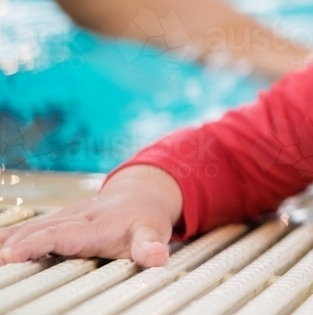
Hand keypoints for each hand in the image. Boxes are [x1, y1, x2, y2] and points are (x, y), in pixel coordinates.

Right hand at [0, 165, 182, 267]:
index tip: (14, 254)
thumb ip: (151, 246)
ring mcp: (62, 218)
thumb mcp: (152, 231)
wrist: (140, 195)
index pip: (62, 235)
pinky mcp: (55, 221)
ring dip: (7, 240)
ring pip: (30, 227)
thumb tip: (158, 258)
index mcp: (96, 225)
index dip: (37, 244)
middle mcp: (75, 218)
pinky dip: (8, 235)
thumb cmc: (144, 218)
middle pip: (40, 231)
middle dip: (16, 245)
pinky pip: (27, 227)